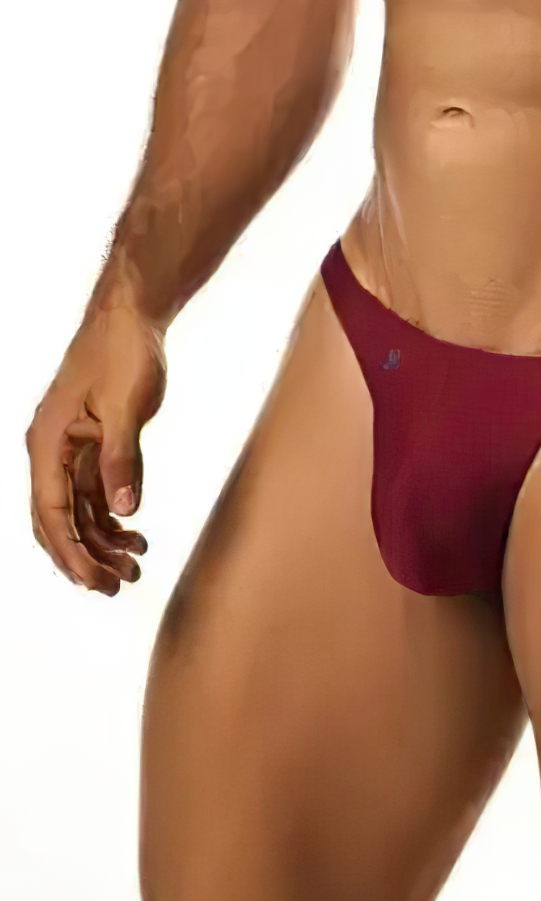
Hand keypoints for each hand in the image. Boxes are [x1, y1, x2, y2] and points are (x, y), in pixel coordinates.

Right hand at [26, 298, 165, 594]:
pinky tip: (134, 533)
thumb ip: (124, 459)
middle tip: (118, 586)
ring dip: (102, 540)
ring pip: (78, 510)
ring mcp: (70, 448)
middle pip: (60, 521)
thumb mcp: (127, 406)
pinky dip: (111, 515)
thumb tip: (123, 509)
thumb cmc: (123, 350)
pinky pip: (94, 491)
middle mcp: (51, 450)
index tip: (95, 583)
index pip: (52, 514)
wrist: (132, 314)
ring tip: (134, 566)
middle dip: (85, 557)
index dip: (72, 554)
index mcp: (47, 443)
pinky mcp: (92, 442)